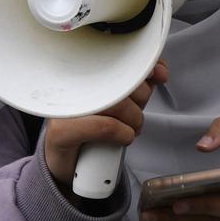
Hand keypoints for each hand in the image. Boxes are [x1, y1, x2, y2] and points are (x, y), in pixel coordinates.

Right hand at [44, 60, 167, 190]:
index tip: (158, 75)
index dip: (143, 65)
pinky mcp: (59, 131)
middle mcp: (67, 84)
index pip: (116, 57)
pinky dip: (122, 133)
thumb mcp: (120, 100)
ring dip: (134, 119)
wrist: (68, 164)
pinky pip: (104, 126)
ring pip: (115, 103)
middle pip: (118, 79)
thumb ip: (138, 82)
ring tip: (131, 129)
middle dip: (140, 98)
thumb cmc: (92, 128)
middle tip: (136, 116)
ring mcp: (62, 107)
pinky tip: (125, 137)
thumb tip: (160, 71)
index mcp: (80, 71)